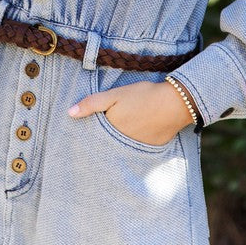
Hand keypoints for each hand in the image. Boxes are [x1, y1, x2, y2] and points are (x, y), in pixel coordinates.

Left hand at [68, 79, 195, 145]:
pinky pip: (136, 149)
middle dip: (103, 140)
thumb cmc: (143, 96)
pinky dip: (133, 142)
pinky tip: (136, 132)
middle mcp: (121, 145)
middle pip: (107, 144)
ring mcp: (137, 149)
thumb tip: (69, 113)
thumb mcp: (115, 95)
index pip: (95, 136)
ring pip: (121, 147)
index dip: (90, 131)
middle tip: (105, 130)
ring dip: (118, 142)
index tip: (85, 129)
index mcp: (111, 132)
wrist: (175, 103)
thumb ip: (92, 104)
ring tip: (121, 130)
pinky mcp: (150, 149)